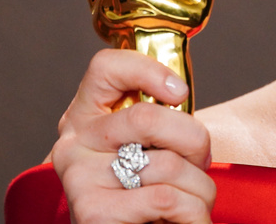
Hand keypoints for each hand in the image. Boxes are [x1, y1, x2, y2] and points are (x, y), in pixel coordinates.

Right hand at [51, 49, 215, 223]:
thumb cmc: (148, 194)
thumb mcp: (149, 146)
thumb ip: (157, 122)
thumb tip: (179, 93)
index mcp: (85, 115)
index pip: (105, 66)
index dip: (148, 70)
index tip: (181, 93)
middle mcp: (73, 143)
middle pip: (147, 117)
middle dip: (195, 141)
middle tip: (202, 162)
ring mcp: (78, 178)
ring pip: (167, 164)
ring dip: (200, 187)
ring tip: (196, 201)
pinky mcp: (92, 213)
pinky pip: (165, 198)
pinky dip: (193, 212)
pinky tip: (189, 219)